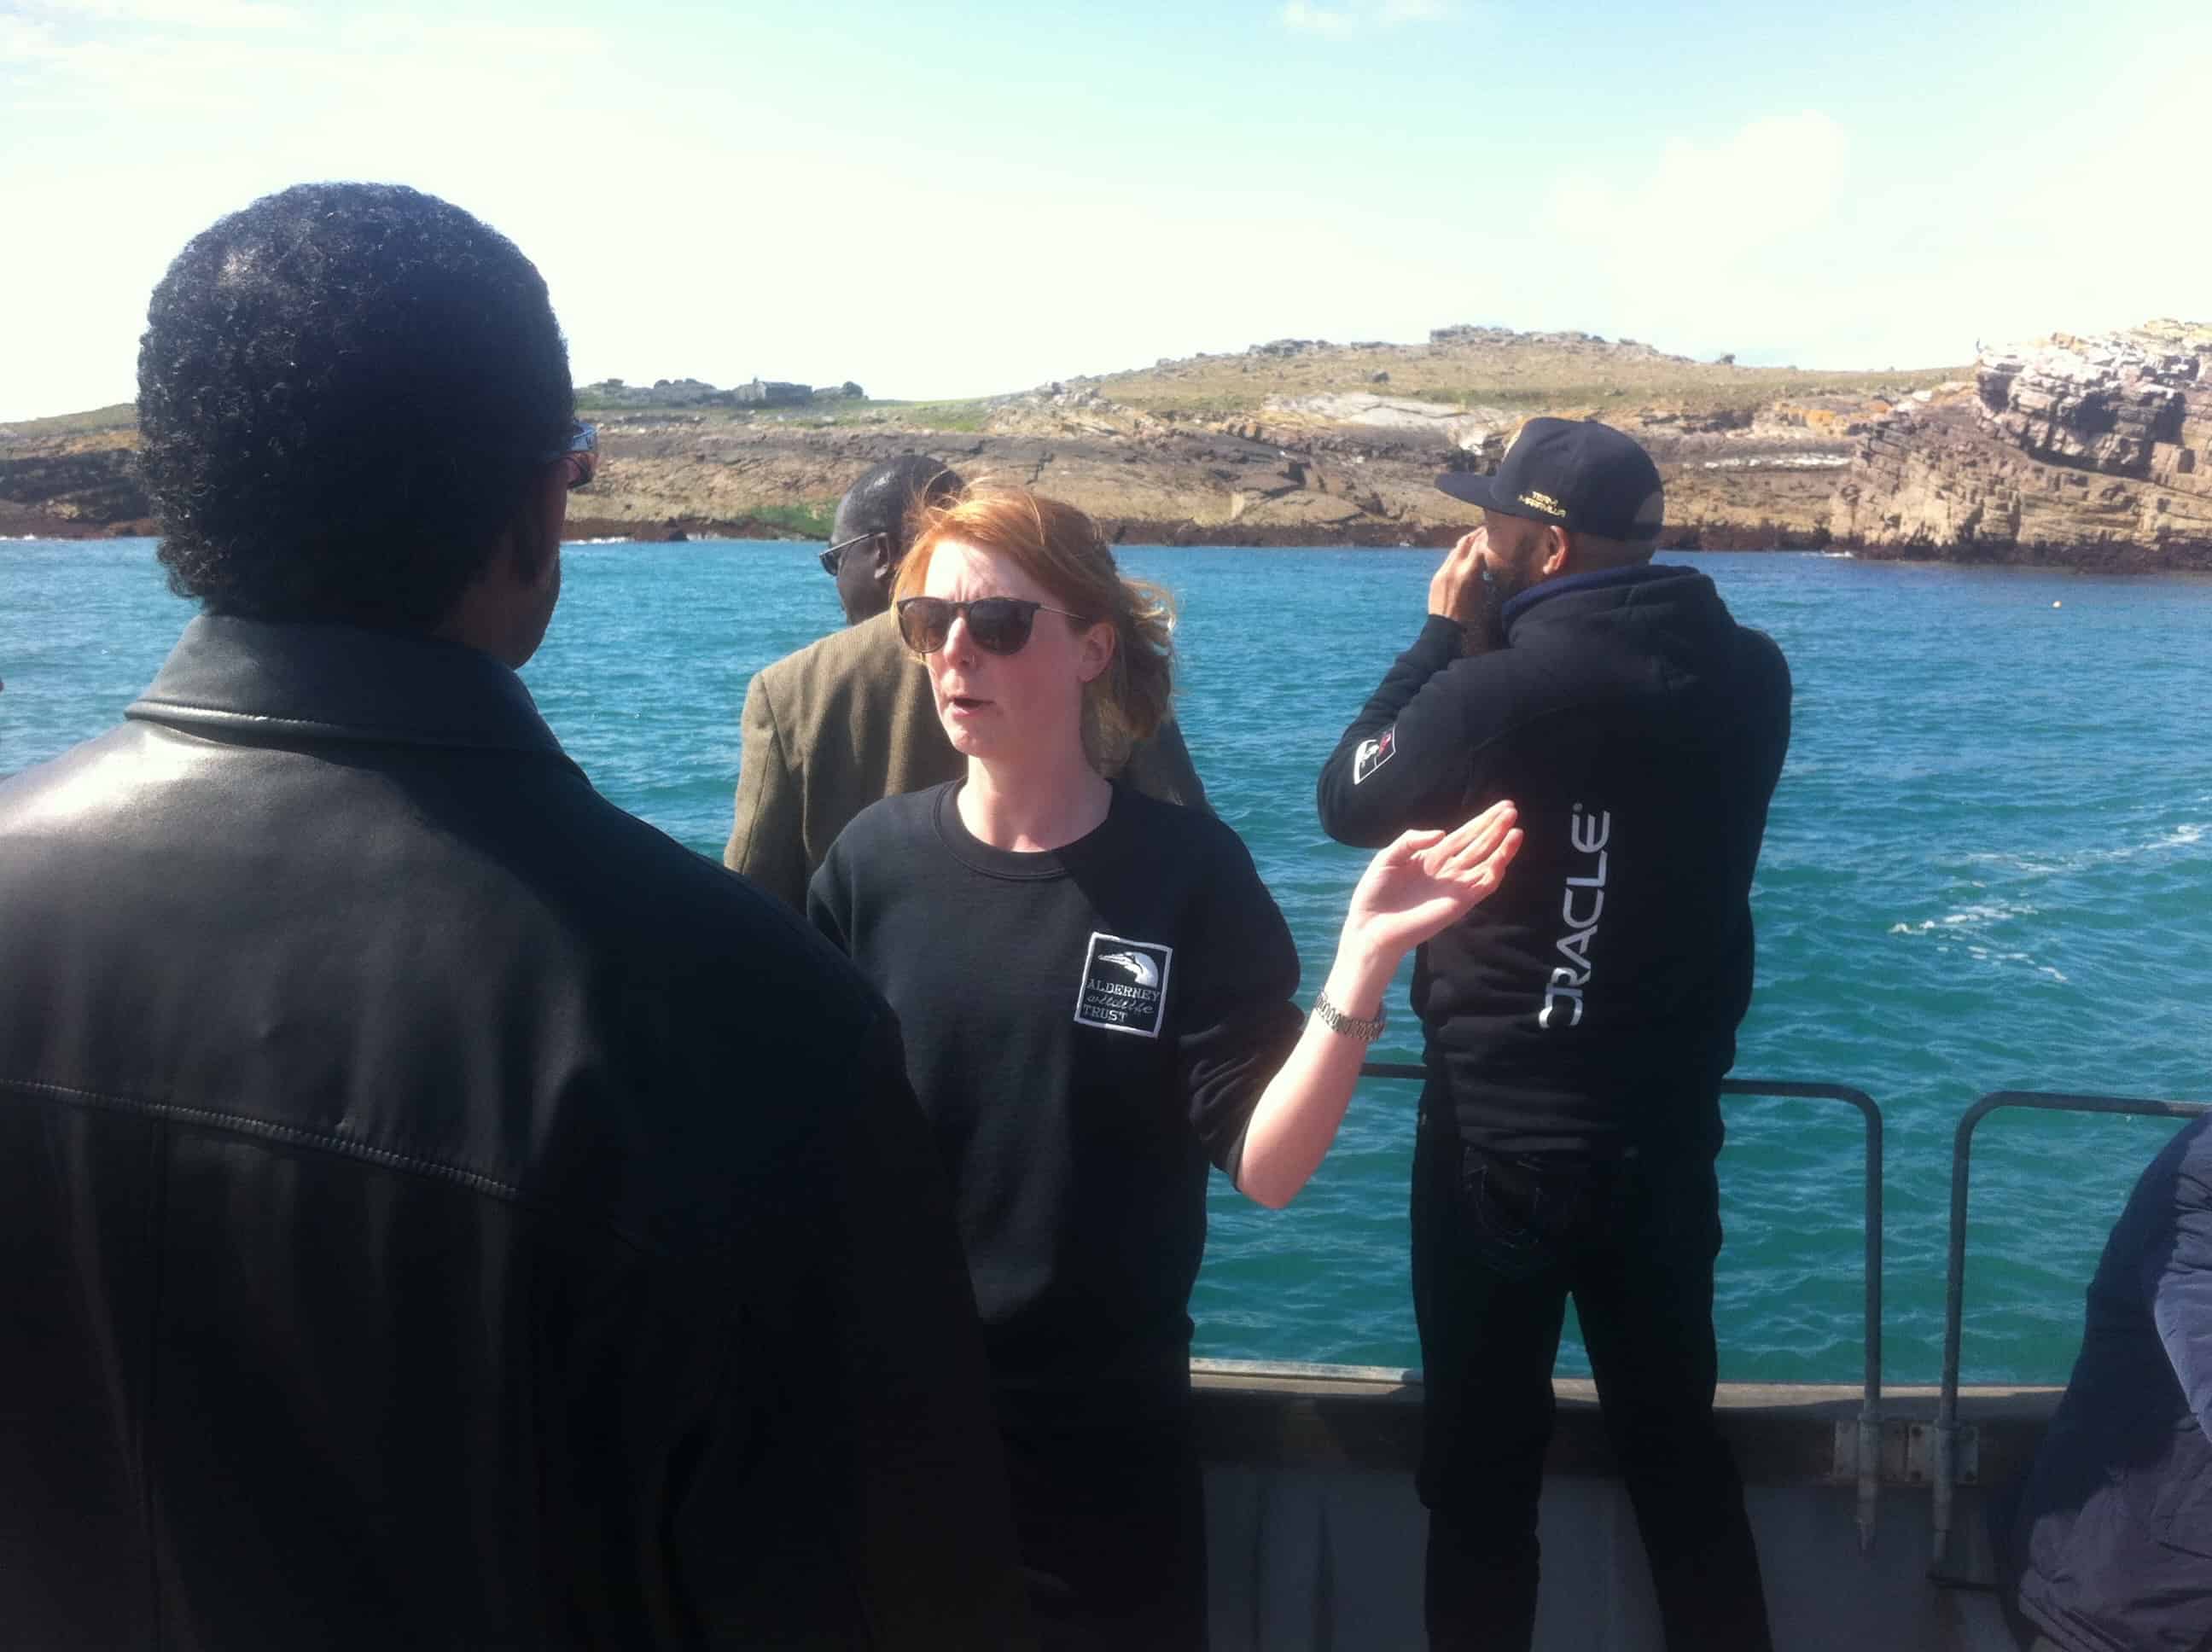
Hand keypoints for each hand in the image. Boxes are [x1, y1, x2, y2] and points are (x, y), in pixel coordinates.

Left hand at [1341, 801, 1521, 964]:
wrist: (1371, 925)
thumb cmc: (1376, 892)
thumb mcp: (1389, 856)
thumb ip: (1412, 840)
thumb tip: (1443, 833)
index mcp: (1432, 857)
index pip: (1464, 835)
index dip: (1482, 821)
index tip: (1501, 806)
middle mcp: (1448, 870)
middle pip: (1479, 845)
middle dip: (1496, 828)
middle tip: (1512, 809)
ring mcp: (1456, 887)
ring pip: (1487, 864)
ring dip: (1503, 848)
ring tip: (1516, 830)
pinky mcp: (1459, 904)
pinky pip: (1483, 886)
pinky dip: (1495, 872)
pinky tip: (1502, 857)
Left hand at [1428, 527, 1487, 626]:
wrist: (1444, 626)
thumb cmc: (1469, 614)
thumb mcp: (1482, 592)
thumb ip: (1483, 572)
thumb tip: (1487, 559)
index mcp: (1468, 573)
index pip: (1479, 546)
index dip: (1487, 537)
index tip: (1494, 533)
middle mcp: (1454, 568)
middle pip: (1465, 541)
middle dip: (1475, 535)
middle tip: (1484, 531)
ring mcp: (1443, 571)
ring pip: (1455, 549)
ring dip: (1466, 544)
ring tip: (1475, 542)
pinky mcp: (1436, 576)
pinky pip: (1448, 561)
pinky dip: (1457, 556)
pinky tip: (1463, 558)